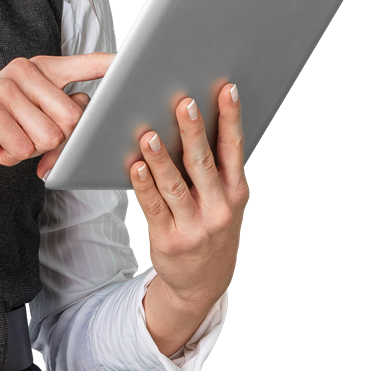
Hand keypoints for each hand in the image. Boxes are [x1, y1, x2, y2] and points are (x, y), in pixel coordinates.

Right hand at [0, 53, 113, 179]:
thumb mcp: (33, 117)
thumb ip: (61, 112)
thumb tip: (85, 117)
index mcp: (42, 69)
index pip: (85, 64)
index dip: (110, 64)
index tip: (134, 60)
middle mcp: (25, 70)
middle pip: (73, 118)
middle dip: (56, 143)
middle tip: (28, 143)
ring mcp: (4, 85)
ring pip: (49, 136)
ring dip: (30, 152)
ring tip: (8, 142)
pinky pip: (21, 146)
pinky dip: (10, 158)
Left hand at [130, 83, 248, 311]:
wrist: (203, 282)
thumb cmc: (211, 227)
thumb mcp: (226, 200)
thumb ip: (214, 167)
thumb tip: (193, 119)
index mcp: (235, 191)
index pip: (233, 148)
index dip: (231, 117)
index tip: (227, 89)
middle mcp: (219, 207)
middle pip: (203, 163)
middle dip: (193, 131)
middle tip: (184, 103)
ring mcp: (194, 225)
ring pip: (175, 185)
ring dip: (161, 159)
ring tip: (150, 135)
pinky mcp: (169, 238)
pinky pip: (153, 207)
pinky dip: (144, 185)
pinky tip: (135, 166)